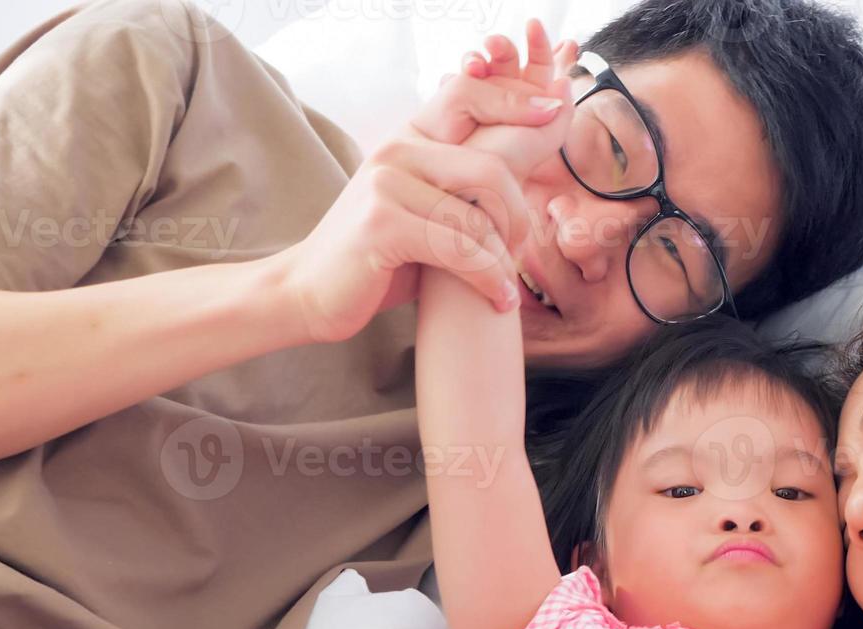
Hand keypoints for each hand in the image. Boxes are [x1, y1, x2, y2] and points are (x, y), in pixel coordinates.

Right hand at [266, 25, 573, 343]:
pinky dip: (487, 280)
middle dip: (518, 216)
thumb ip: (460, 187)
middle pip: (490, 168)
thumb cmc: (378, 257)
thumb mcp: (423, 209)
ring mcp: (386, 185)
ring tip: (506, 289)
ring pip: (477, 219)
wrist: (310, 292)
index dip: (513, 99)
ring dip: (502, 263)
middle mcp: (396, 150)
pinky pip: (459, 250)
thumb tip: (521, 170)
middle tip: (521, 250)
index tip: (551, 111)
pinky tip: (496, 299)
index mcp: (408, 138)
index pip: (467, 94)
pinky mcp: (382, 224)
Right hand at [447, 22, 579, 178]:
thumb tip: (564, 80)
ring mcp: (478, 96)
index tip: (544, 33)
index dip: (544, 47)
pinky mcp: (453, 100)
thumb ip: (560, 110)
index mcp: (530, 101)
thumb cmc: (506, 161)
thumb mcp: (545, 136)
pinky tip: (461, 75)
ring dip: (477, 56)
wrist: (468, 180)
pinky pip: (456, 76)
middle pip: (507, 56)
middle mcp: (505, 96)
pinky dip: (459, 71)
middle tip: (495, 45)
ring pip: (480, 61)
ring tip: (474, 66)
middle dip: (503, 46)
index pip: (540, 65)